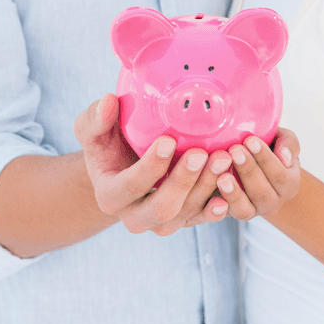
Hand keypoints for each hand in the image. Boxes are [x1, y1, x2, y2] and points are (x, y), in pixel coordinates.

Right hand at [74, 94, 233, 235]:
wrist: (123, 164)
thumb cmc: (109, 143)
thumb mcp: (94, 129)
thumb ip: (96, 118)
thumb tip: (108, 102)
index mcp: (110, 196)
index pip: (130, 186)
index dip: (150, 166)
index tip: (169, 140)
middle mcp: (135, 216)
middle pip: (162, 209)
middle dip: (183, 182)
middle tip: (201, 153)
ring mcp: (162, 222)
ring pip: (186, 214)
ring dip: (206, 188)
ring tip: (223, 159)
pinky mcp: (184, 219)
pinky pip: (202, 219)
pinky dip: (216, 207)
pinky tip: (229, 189)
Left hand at [213, 128, 300, 220]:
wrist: (249, 161)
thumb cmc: (268, 146)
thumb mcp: (282, 140)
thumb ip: (289, 144)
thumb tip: (285, 157)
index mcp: (289, 184)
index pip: (279, 175)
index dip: (265, 158)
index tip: (250, 140)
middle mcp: (273, 203)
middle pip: (262, 193)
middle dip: (248, 170)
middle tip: (234, 151)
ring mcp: (253, 211)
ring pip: (245, 209)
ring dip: (233, 192)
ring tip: (222, 175)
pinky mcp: (233, 214)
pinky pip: (226, 214)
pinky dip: (219, 205)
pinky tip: (212, 188)